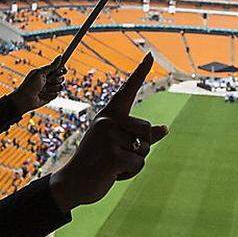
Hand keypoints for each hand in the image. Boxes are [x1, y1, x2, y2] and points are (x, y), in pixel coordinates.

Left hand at [11, 58, 64, 112]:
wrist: (24, 99)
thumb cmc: (29, 85)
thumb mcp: (40, 73)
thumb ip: (51, 66)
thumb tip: (60, 56)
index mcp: (47, 72)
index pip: (59, 69)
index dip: (63, 69)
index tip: (64, 70)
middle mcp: (50, 80)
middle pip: (62, 78)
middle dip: (55, 80)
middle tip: (46, 81)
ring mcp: (51, 88)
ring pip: (60, 87)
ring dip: (51, 88)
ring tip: (42, 89)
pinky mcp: (51, 96)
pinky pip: (56, 94)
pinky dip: (49, 95)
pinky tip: (42, 95)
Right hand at [49, 54, 166, 211]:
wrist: (72, 183)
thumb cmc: (97, 162)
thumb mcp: (118, 146)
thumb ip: (142, 137)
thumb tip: (165, 128)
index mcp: (109, 115)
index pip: (127, 90)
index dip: (140, 72)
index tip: (149, 53)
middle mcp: (108, 120)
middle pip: (147, 130)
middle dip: (139, 149)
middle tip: (114, 157)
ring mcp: (109, 136)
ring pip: (144, 149)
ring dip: (133, 163)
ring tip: (111, 164)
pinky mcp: (113, 154)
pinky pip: (139, 163)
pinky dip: (129, 173)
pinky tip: (111, 173)